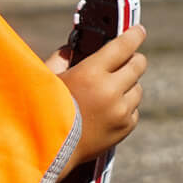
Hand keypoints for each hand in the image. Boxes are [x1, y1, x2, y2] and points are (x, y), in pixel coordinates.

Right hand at [51, 23, 146, 165]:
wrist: (49, 151)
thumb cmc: (43, 110)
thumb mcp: (47, 79)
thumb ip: (61, 57)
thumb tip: (72, 46)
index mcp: (91, 73)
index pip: (123, 46)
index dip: (134, 35)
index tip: (139, 30)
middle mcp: (110, 91)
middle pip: (139, 65)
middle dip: (133, 59)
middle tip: (126, 59)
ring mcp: (120, 112)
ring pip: (138, 88)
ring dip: (128, 85)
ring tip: (109, 90)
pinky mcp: (124, 129)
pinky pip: (134, 110)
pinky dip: (125, 107)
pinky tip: (106, 110)